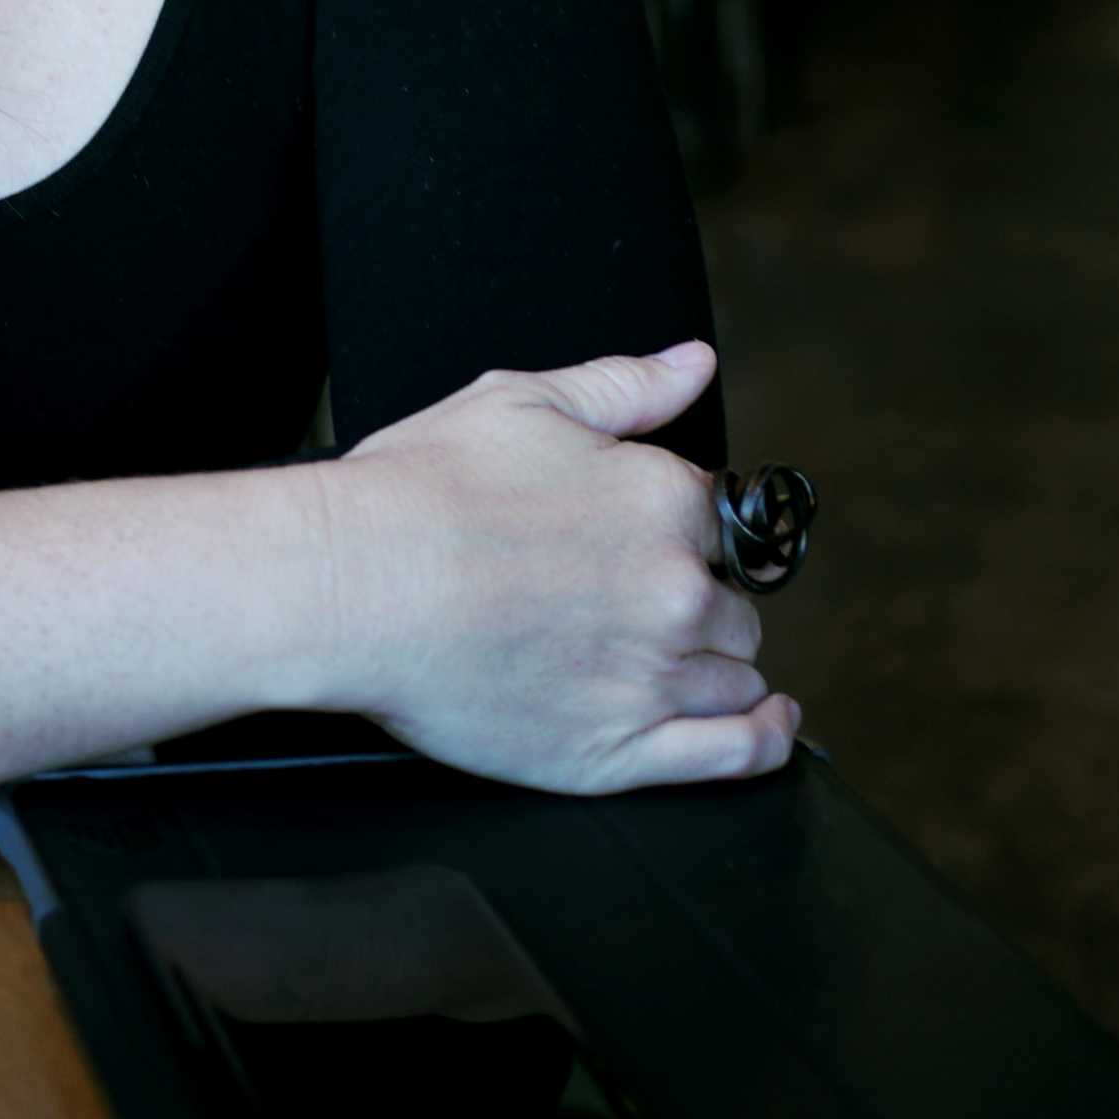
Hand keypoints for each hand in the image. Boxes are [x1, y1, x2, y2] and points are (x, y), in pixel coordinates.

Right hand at [303, 338, 799, 793]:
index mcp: (662, 498)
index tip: (634, 543)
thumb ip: (625, 386)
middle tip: (624, 601)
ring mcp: (652, 677)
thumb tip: (693, 364)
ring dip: (717, 666)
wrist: (348, 585)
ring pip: (737, 677)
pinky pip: (736, 754)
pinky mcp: (620, 751)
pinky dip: (766, 737)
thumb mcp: (522, 401)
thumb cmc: (418, 490)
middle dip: (695, 601)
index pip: (719, 522)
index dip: (677, 532)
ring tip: (672, 661)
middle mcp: (675, 589)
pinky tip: (770, 723)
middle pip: (733, 605)